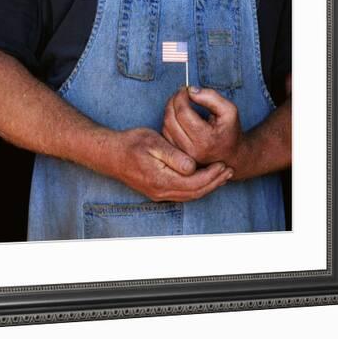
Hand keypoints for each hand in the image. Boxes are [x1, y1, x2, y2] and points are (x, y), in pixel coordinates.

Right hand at [104, 127, 233, 201]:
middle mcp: (161, 191)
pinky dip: (196, 187)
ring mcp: (158, 193)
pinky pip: (182, 193)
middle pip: (195, 193)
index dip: (212, 175)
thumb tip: (192, 167)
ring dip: (207, 186)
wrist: (109, 154)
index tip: (224, 163)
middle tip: (228, 170)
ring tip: (221, 175)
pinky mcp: (156, 191)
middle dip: (214, 182)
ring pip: (189, 195)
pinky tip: (202, 178)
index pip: (195, 183)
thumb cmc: (130, 144)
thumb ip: (174, 156)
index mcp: (162, 180)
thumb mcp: (152, 143)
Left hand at [162, 86, 246, 174]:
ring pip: (165, 126)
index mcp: (205, 140)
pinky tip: (177, 115)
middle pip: (171, 120)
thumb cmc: (229, 131)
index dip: (181, 97)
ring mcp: (182, 154)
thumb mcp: (229, 111)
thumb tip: (191, 91)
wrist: (230, 155)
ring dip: (169, 111)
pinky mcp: (177, 154)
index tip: (185, 89)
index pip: (183, 113)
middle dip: (172, 102)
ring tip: (179, 103)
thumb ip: (211, 97)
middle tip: (180, 94)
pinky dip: (169, 121)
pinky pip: (165, 134)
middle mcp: (191, 150)